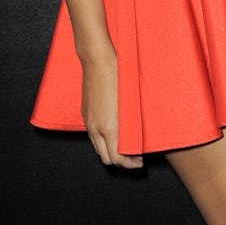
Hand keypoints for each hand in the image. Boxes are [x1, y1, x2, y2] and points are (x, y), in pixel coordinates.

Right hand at [81, 49, 142, 168]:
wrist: (97, 61)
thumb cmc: (117, 76)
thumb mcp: (129, 102)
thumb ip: (130, 123)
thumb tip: (137, 136)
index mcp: (108, 126)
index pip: (116, 158)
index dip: (129, 163)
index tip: (140, 161)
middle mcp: (95, 127)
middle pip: (105, 157)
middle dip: (121, 162)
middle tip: (135, 157)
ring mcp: (88, 121)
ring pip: (97, 147)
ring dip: (110, 151)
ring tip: (125, 146)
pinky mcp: (85, 113)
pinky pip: (93, 134)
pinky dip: (103, 140)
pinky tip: (114, 132)